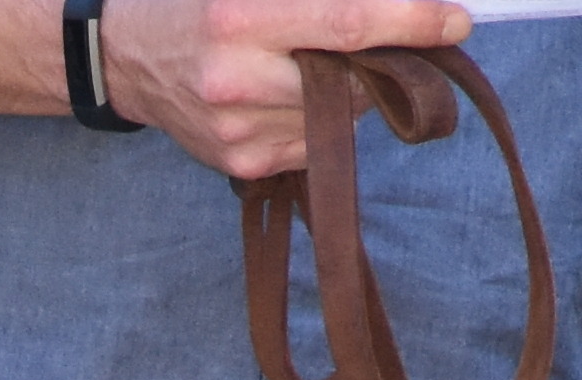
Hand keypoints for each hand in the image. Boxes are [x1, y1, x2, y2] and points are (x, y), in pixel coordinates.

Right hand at [91, 0, 473, 188]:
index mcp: (238, 16)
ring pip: (339, 115)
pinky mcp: (240, 162)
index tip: (455, 21)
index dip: (410, 22)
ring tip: (313, 62)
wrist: (125, 53)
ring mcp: (237, 129)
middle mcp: (235, 76)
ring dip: (350, 89)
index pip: (346, 21)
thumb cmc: (197, 0)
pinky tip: (286, 92)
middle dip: (384, 59)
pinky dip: (320, 117)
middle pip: (351, 78)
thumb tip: (397, 3)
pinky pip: (313, 141)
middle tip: (394, 39)